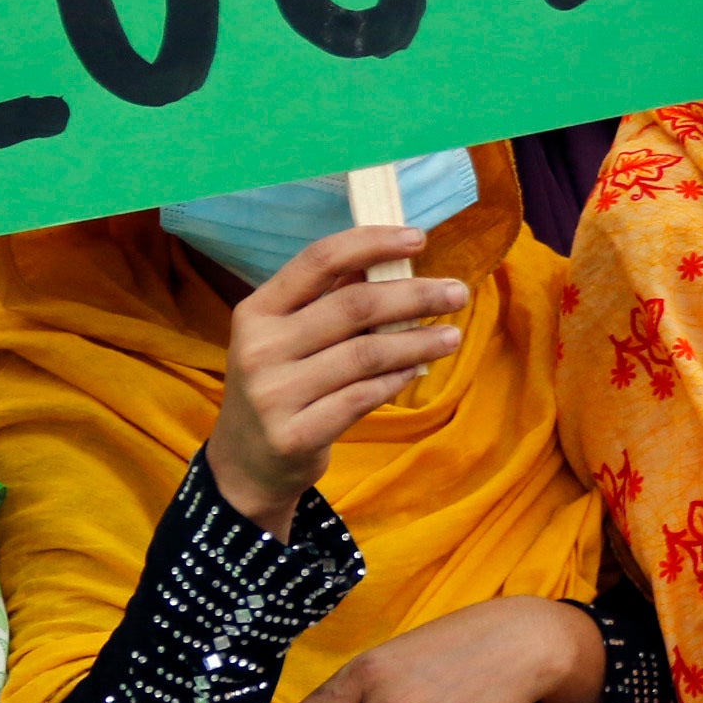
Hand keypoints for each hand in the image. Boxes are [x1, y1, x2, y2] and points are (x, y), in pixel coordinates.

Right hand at [204, 227, 466, 537]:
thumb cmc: (280, 385)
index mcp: (256, 311)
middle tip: (457, 292)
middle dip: (415, 295)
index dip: (371, 242)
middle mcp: (259, 348)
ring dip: (418, 342)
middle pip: (353, 305)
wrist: (245, 464)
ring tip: (452, 336)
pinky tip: (416, 371)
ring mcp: (273, 394)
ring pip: (366, 354)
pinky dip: (396, 380)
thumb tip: (391, 257)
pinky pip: (362, 397)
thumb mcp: (287, 337)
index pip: (318, 260)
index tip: (418, 238)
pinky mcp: (294, 435)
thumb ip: (330, 299)